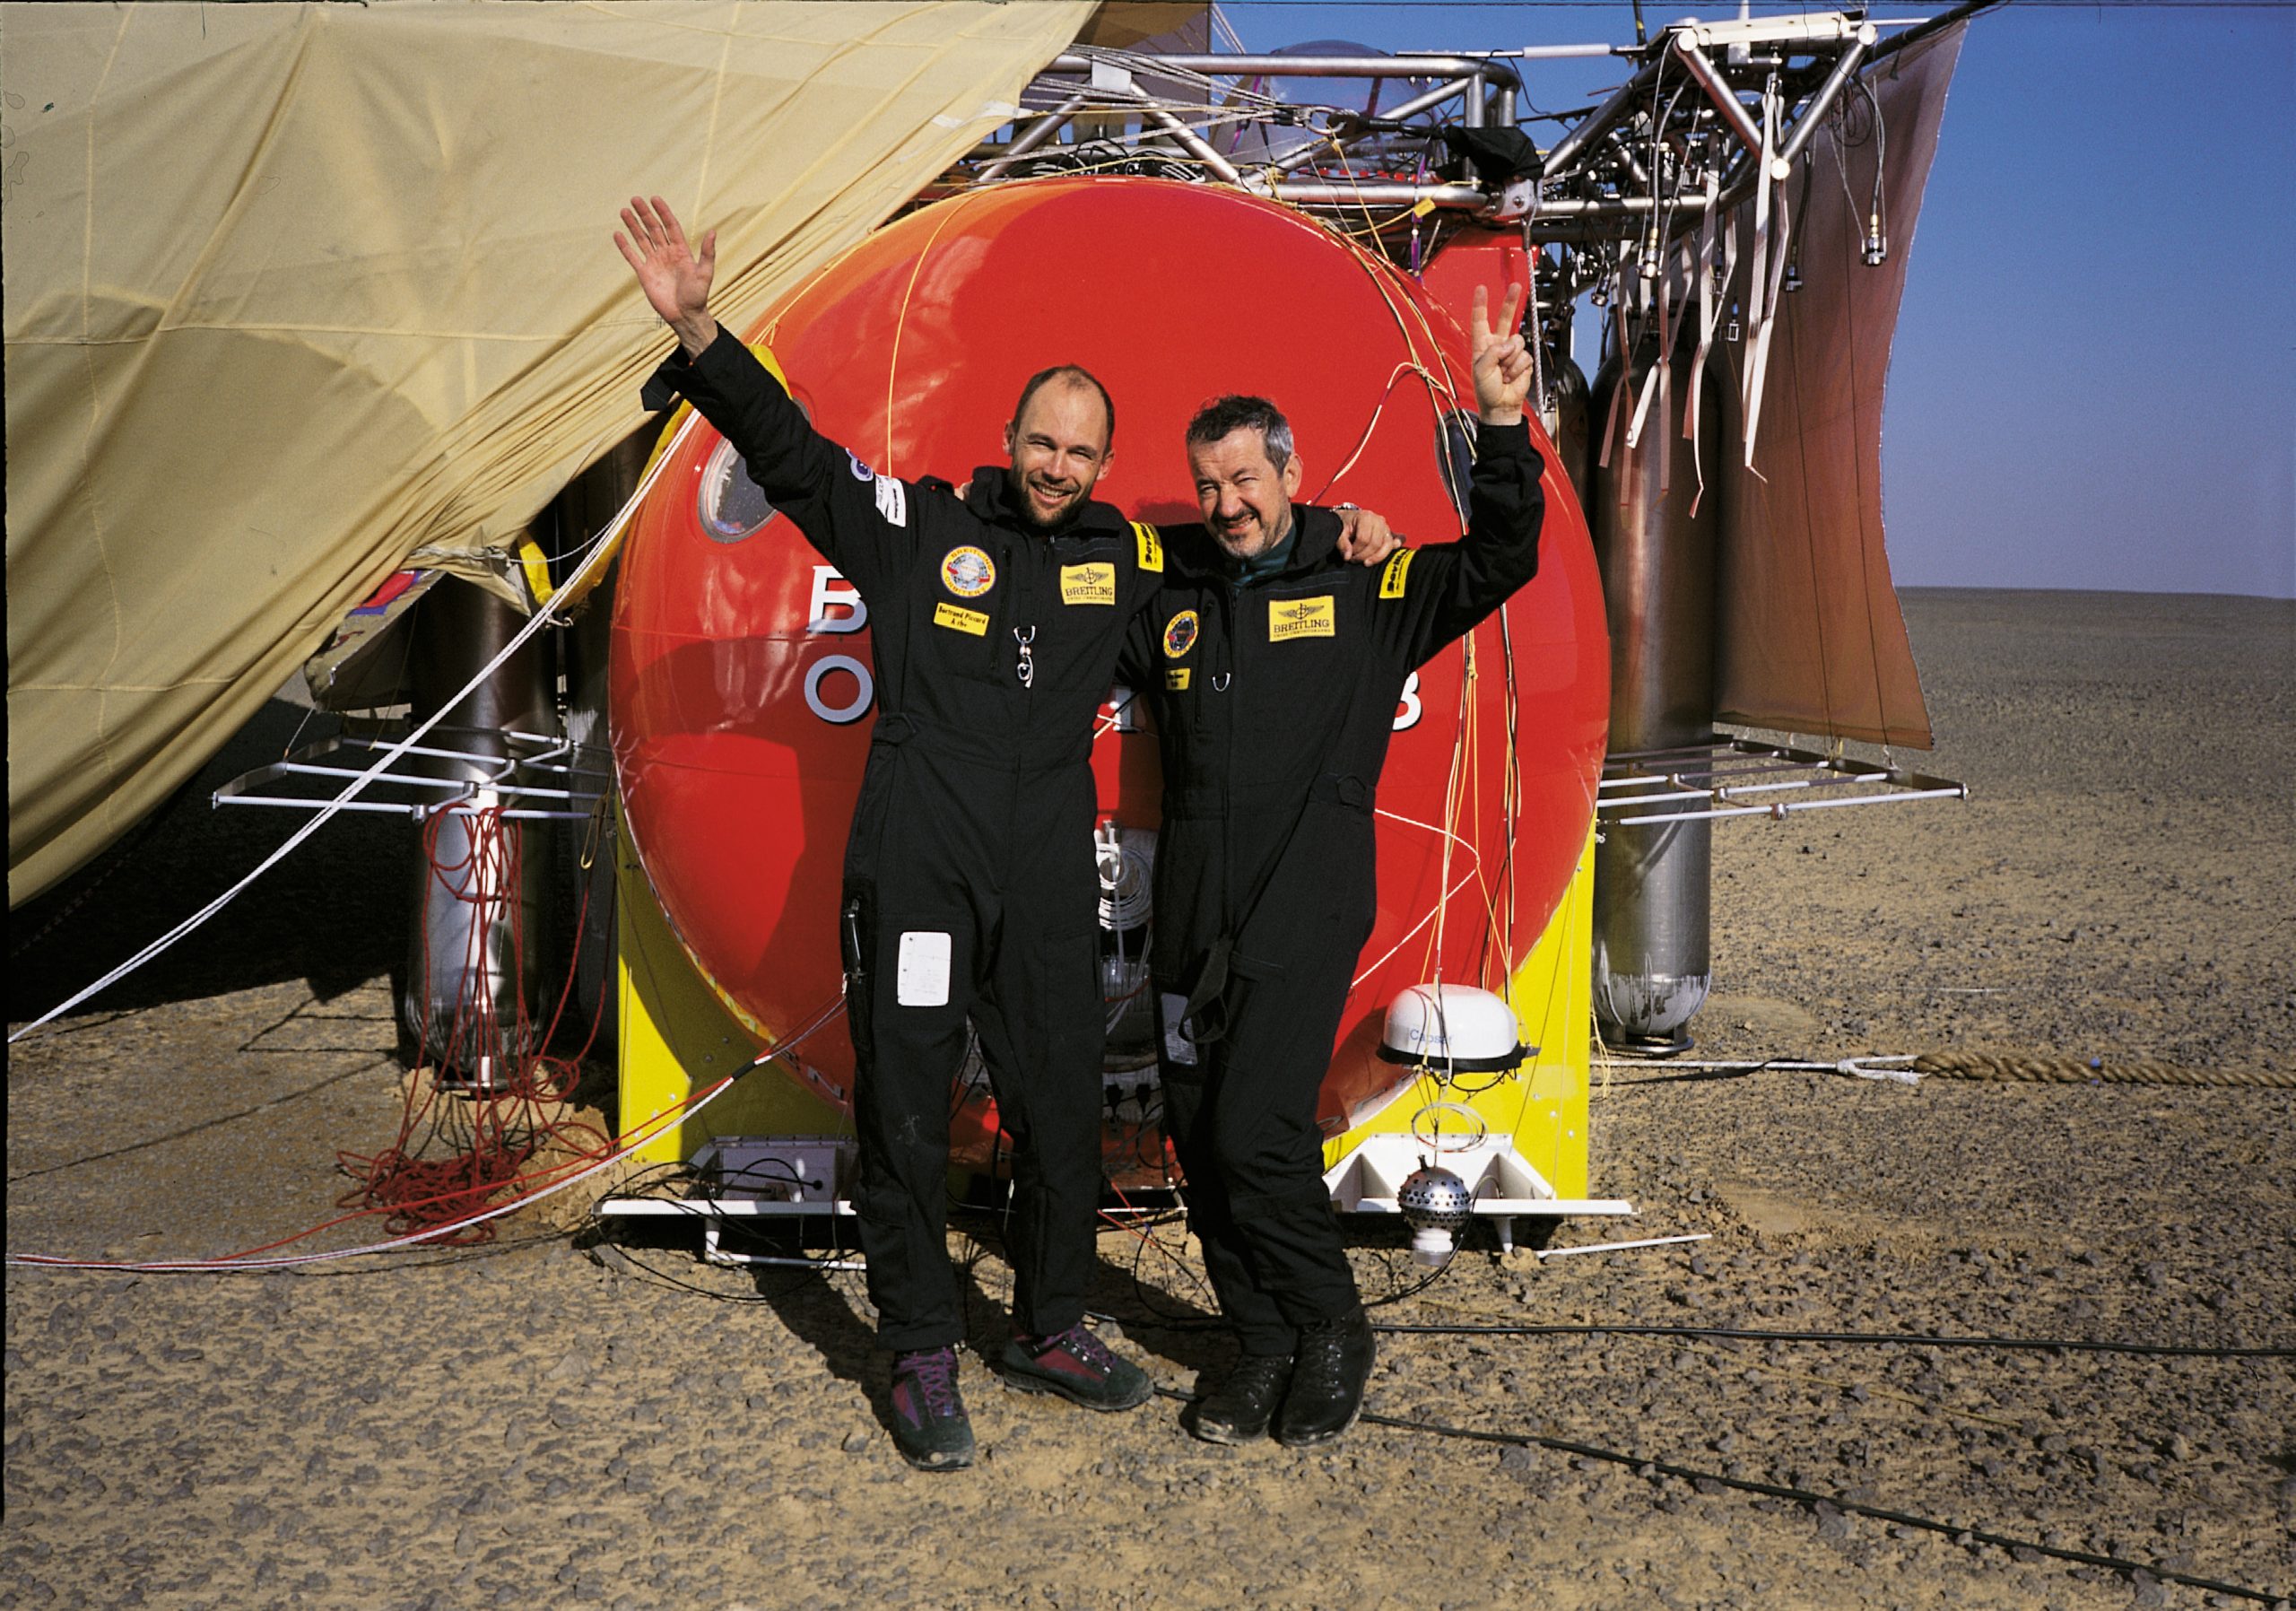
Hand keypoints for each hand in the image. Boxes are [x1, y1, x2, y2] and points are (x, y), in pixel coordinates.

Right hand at [615, 195, 719, 355]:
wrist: (685, 316)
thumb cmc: (698, 296)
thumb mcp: (705, 273)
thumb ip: (707, 252)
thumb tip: (713, 231)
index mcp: (681, 251)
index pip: (670, 226)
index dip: (663, 212)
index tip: (655, 199)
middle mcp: (667, 253)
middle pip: (654, 229)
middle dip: (645, 214)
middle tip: (635, 199)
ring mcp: (655, 262)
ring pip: (642, 239)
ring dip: (633, 225)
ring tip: (625, 211)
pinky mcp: (644, 274)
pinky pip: (633, 257)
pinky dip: (625, 246)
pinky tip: (618, 234)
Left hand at [1334, 506, 1400, 565]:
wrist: (1349, 519)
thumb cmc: (1345, 524)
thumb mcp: (1339, 532)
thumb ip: (1342, 544)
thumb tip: (1347, 556)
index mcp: (1366, 517)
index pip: (1363, 539)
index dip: (1356, 550)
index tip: (1348, 555)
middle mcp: (1378, 520)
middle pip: (1375, 543)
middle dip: (1364, 555)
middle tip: (1354, 559)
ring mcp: (1386, 527)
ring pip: (1387, 545)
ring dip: (1376, 557)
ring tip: (1366, 563)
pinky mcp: (1389, 534)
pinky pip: (1392, 545)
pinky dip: (1390, 551)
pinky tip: (1387, 554)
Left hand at [1470, 282, 1533, 425]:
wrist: (1501, 406)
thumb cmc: (1486, 391)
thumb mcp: (1480, 370)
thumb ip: (1492, 353)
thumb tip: (1507, 344)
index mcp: (1482, 345)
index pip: (1480, 321)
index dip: (1481, 305)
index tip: (1482, 289)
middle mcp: (1497, 345)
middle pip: (1505, 318)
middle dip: (1511, 302)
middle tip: (1516, 287)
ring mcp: (1511, 352)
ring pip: (1517, 341)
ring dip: (1511, 359)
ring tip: (1504, 372)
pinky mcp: (1523, 360)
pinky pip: (1525, 356)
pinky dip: (1518, 368)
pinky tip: (1512, 376)